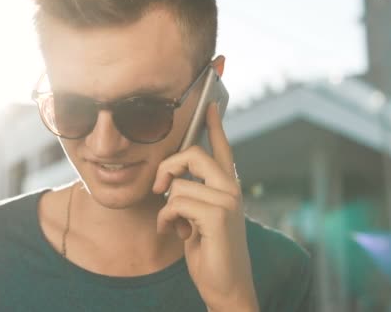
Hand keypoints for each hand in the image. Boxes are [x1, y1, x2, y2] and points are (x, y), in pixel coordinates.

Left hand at [153, 103, 258, 311]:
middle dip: (167, 168)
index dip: (215, 125)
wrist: (225, 286)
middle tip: (159, 189)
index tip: (209, 104)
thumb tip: (171, 181)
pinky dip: (167, 220)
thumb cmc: (210, 251)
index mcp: (228, 187)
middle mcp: (232, 189)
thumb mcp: (198, 217)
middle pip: (193, 154)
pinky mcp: (218, 215)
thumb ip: (192, 195)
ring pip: (178, 184)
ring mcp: (228, 200)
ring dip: (166, 208)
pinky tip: (176, 233)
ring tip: (173, 225)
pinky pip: (176, 203)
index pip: (222, 148)